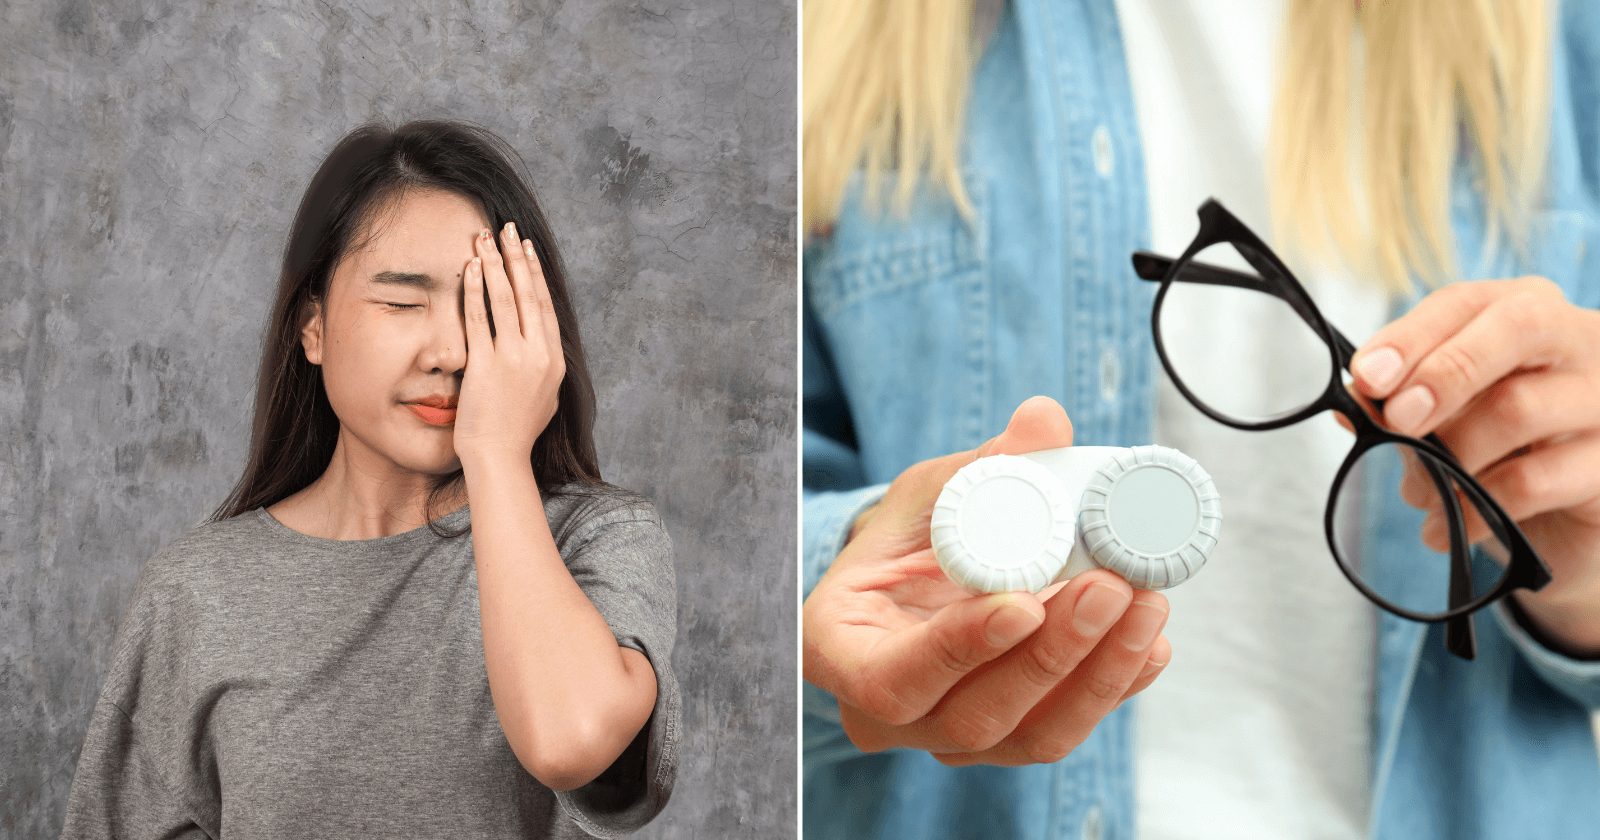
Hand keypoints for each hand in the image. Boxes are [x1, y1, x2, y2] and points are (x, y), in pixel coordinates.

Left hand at [453, 222, 564, 465]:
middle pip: (528, 294)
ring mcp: (513, 358)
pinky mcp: (486, 364)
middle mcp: (539, 355)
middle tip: (507, 229)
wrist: (500, 459)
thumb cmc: (516, 435)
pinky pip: (479, 318)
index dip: (535, 274)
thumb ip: (542, 370)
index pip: (544, 306)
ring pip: (504, 299)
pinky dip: (475, 289)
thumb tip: (538, 348)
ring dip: (494, 263)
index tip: (527, 250)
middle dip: (516, 257)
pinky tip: (470, 268)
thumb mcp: (543, 399)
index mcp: (554, 361)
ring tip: (483, 238)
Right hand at [802, 396, 1172, 765]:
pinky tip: (1150, 640)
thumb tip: (1044, 420)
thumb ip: (983, 464)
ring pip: (1028, 737)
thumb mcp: (930, 489)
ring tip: (1145, 602)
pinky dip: (1114, 686)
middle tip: (1110, 585)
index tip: (1025, 601)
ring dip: (1097, 673)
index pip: (892, 679)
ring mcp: (948, 738)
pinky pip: (1064, 730)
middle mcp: (887, 713)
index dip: (959, 650)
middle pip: (972, 717)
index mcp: (841, 650)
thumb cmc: (911, 537)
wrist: (921, 580)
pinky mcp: (1007, 741)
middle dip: (1052, 655)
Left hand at [1349, 276, 1599, 653]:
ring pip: (1518, 408)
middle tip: (1397, 420)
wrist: (1564, 520)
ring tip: (1418, 492)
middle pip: (1518, 328)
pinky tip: (1442, 527)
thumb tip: (1352, 402)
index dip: (1410, 336)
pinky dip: (1472, 506)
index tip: (1365, 378)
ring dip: (1449, 456)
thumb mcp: (1445, 414)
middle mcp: (1582, 340)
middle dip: (1444, 373)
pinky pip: (1531, 481)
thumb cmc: (1496, 446)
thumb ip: (1401, 399)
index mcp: (1529, 309)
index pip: (1467, 302)